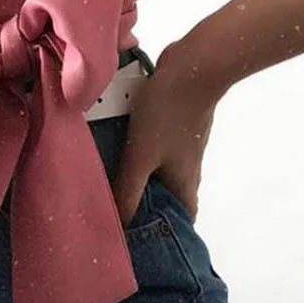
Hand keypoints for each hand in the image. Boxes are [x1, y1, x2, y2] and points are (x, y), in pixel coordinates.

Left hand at [111, 43, 221, 226]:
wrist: (192, 67)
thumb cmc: (168, 114)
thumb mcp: (141, 156)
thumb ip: (128, 189)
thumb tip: (118, 222)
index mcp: (185, 183)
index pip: (181, 219)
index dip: (165, 230)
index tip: (141, 235)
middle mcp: (188, 166)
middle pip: (167, 191)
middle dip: (146, 199)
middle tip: (119, 201)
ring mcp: (184, 141)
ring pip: (160, 164)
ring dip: (140, 168)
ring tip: (111, 169)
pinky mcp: (176, 119)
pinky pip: (156, 140)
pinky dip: (141, 143)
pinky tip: (118, 136)